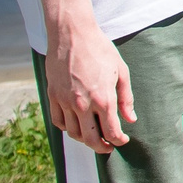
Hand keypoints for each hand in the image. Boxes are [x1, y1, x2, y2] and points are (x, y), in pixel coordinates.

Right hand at [45, 17, 133, 153]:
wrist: (72, 34)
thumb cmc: (100, 50)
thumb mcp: (121, 71)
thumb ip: (126, 98)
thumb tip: (130, 119)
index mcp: (103, 98)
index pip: (111, 132)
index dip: (118, 140)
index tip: (122, 140)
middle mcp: (82, 104)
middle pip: (90, 139)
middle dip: (101, 147)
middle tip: (108, 147)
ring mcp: (65, 101)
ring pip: (73, 133)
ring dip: (84, 139)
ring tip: (93, 137)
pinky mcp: (52, 96)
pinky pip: (58, 121)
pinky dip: (67, 128)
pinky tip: (76, 125)